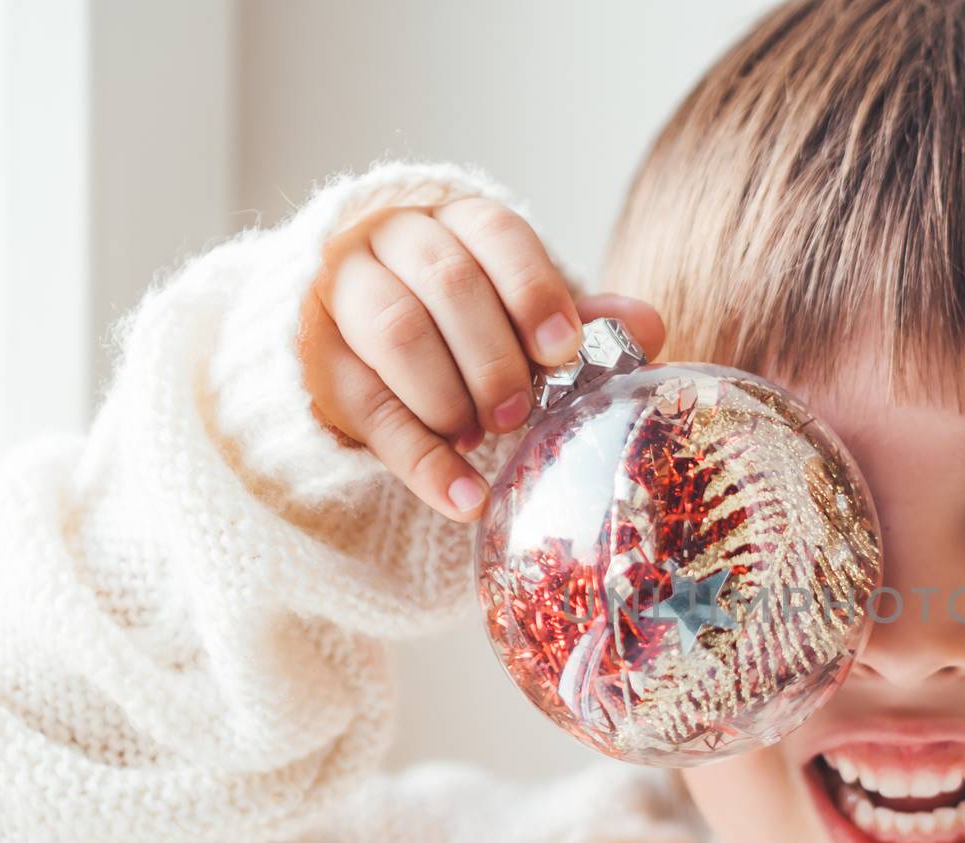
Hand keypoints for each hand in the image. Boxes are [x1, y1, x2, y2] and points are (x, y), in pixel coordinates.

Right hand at [299, 198, 665, 520]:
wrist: (364, 347)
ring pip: (395, 330)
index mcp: (454, 221)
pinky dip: (421, 462)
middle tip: (521, 411)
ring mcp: (344, 295)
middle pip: (445, 282)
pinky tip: (464, 499)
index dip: (533, 290)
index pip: (494, 233)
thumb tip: (646, 325)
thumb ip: (576, 319)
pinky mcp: (318, 361)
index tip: (561, 349)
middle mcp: (392, 240)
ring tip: (484, 438)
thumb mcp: (519, 315)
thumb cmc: (462, 325)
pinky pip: (367, 408)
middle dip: (493, 356)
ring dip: (450, 395)